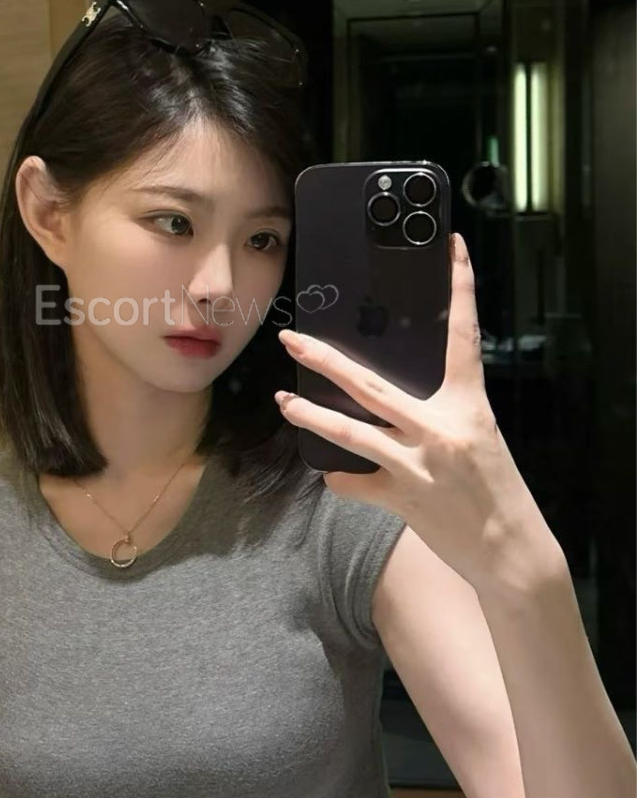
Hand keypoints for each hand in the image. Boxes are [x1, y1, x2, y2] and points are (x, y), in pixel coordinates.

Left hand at [275, 232, 560, 593]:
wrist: (512, 551)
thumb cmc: (495, 487)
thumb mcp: (478, 434)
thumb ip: (439, 411)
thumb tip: (391, 393)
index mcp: (468, 404)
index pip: (463, 335)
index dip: (460, 287)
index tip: (453, 247)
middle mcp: (440, 429)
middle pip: (370, 385)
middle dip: (325, 359)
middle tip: (292, 339)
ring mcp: (418, 465)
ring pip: (351, 433)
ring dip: (312, 416)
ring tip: (284, 401)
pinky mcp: (403, 499)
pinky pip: (356, 484)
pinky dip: (341, 479)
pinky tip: (332, 475)